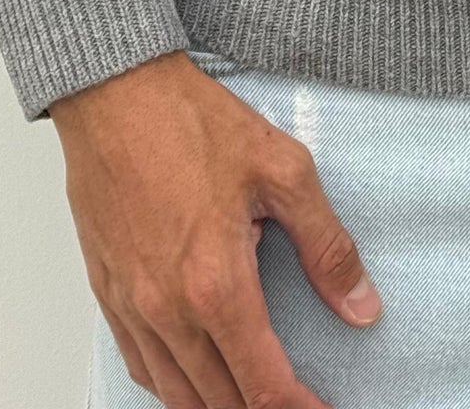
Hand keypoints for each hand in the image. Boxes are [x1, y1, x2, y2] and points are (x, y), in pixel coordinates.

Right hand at [50, 50, 380, 408]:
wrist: (115, 93)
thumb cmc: (192, 121)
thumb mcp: (284, 170)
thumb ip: (326, 246)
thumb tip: (362, 305)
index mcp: (217, 285)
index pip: (265, 387)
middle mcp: (168, 311)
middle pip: (221, 403)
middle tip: (299, 405)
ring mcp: (132, 307)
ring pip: (177, 397)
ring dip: (219, 407)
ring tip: (255, 399)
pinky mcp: (108, 293)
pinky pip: (141, 367)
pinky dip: (173, 388)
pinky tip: (197, 378)